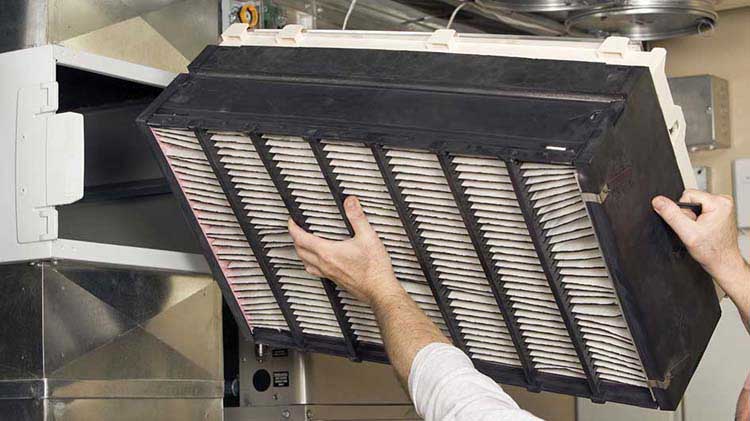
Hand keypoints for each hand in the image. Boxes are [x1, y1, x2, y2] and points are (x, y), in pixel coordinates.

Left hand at [288, 196, 402, 304]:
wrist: (379, 290)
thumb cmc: (374, 268)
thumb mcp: (368, 236)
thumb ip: (357, 217)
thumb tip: (350, 202)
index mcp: (328, 252)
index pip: (301, 239)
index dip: (293, 228)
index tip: (291, 221)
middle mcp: (325, 264)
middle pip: (300, 251)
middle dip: (295, 238)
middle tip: (295, 229)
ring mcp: (329, 273)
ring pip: (305, 263)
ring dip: (301, 252)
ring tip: (302, 244)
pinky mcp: (335, 280)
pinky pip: (315, 271)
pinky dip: (310, 263)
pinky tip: (318, 262)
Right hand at [652, 189, 744, 279]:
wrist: (722, 262)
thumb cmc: (712, 251)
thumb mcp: (687, 233)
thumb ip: (671, 215)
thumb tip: (658, 201)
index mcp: (719, 202)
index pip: (687, 195)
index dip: (683, 211)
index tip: (691, 224)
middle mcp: (724, 201)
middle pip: (691, 198)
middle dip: (689, 215)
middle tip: (696, 229)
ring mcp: (724, 206)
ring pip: (695, 204)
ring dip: (693, 218)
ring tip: (701, 230)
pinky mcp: (721, 211)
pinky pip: (701, 208)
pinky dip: (698, 219)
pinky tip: (704, 229)